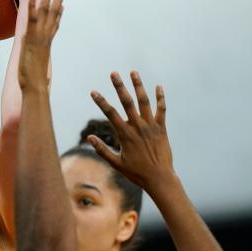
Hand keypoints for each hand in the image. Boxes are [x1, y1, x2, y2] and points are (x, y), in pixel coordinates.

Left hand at [18, 0, 68, 90]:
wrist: (36, 87)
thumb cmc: (34, 80)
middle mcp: (46, 37)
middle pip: (55, 12)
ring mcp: (40, 37)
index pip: (55, 23)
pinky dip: (33, 8)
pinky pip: (32, 20)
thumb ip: (33, 50)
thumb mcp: (34, 62)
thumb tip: (29, 41)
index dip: (59, 11)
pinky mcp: (32, 40)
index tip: (63, 1)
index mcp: (47, 42)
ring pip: (47, 12)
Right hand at [88, 71, 175, 191]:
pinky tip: (158, 87)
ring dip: (138, 85)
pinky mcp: (162, 128)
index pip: (110, 113)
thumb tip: (89, 138)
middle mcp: (138, 127)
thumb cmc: (136, 173)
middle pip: (127, 102)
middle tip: (113, 73)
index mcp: (125, 134)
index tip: (93, 92)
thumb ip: (102, 150)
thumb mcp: (116, 163)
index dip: (101, 101)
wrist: (159, 178)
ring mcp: (151, 126)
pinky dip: (160, 98)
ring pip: (144, 101)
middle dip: (119, 86)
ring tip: (133, 72)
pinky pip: (161, 109)